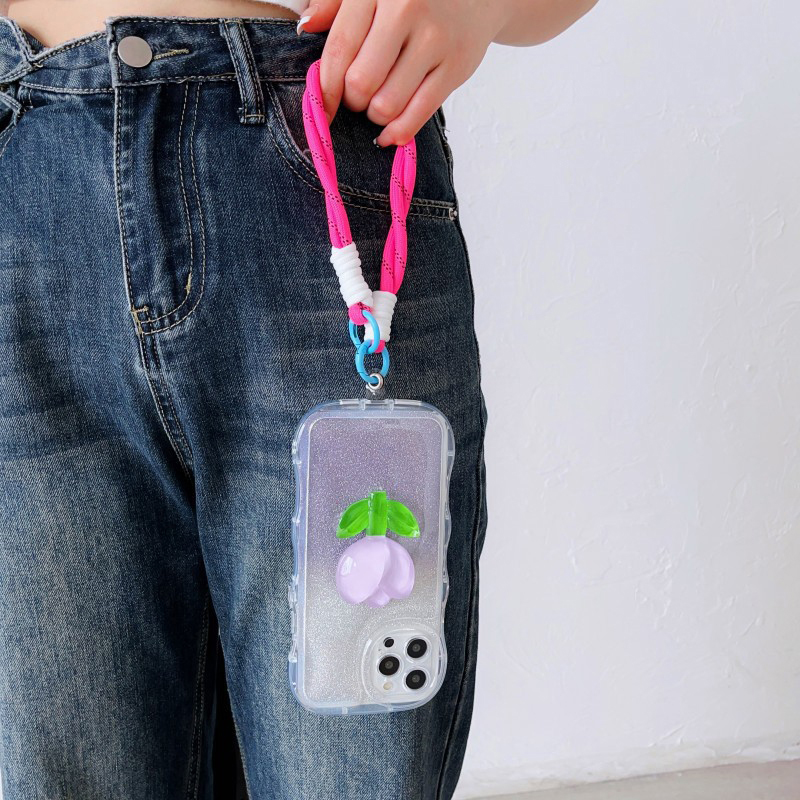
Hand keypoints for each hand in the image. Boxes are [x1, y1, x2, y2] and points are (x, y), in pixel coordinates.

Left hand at [297, 0, 505, 146]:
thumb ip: (335, 3)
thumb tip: (306, 28)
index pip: (340, 49)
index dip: (325, 87)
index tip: (321, 108)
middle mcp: (406, 8)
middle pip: (361, 83)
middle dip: (352, 101)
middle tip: (357, 97)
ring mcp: (435, 39)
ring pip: (387, 104)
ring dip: (375, 116)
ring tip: (378, 104)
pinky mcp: (457, 66)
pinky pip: (418, 114)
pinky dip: (398, 132)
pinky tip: (389, 133)